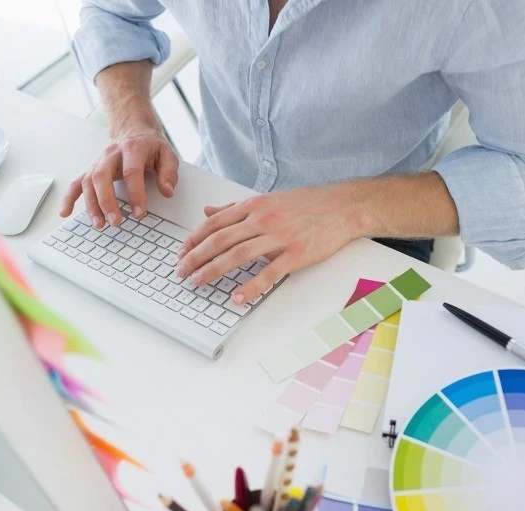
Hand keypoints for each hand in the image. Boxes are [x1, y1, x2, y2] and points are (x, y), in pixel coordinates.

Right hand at [60, 127, 178, 227]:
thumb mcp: (167, 154)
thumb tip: (167, 192)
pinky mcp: (92, 169)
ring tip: (99, 224)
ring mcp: (99, 162)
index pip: (131, 172)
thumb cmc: (151, 147)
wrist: (134, 132)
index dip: (135, 194)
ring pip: (88, 182)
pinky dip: (69, 198)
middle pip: (102, 177)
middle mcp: (111, 154)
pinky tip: (65, 212)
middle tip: (115, 222)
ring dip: (91, 205)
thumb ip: (169, 173)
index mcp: (132, 149)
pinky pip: (76, 183)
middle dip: (107, 201)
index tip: (140, 213)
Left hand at [174, 186, 368, 303]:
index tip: (181, 253)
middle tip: (181, 272)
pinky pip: (269, 273)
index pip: (215, 223)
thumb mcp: (268, 199)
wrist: (343, 207)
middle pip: (220, 240)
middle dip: (195, 257)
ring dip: (213, 270)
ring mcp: (279, 237)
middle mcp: (263, 219)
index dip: (194, 239)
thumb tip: (209, 211)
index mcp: (254, 205)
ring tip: (198, 282)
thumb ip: (236, 207)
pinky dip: (251, 286)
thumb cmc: (307, 204)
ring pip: (238, 255)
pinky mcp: (296, 254)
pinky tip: (237, 297)